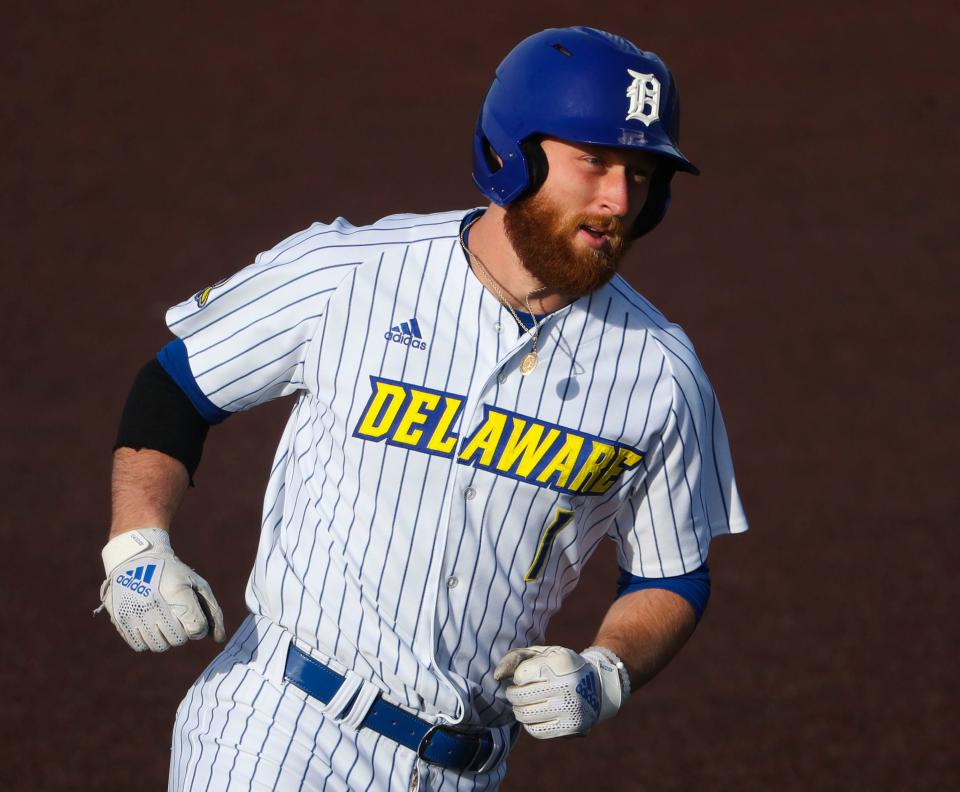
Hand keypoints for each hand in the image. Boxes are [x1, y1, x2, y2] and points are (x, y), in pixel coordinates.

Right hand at [96, 528, 225, 651]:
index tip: (194, 618)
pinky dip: (148, 640)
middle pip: (178, 640)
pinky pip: (140, 646)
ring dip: (165, 638)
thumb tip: (219, 639)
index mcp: (178, 591)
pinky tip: (149, 625)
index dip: (199, 627)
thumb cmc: (173, 575)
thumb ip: (213, 612)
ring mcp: (135, 612)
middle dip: (183, 632)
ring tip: (163, 621)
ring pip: (160, 646)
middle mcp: (154, 603)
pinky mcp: (120, 619)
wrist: (136, 560)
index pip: (196, 628)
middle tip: (177, 617)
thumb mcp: (197, 585)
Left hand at [493, 645, 629, 738]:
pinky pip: (537, 731)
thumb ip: (516, 658)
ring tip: (522, 704)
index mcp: (560, 662)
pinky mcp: (571, 727)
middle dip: (512, 694)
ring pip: (525, 715)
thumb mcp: (542, 653)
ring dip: (518, 710)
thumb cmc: (561, 667)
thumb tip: (496, 676)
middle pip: (520, 696)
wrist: (597, 686)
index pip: (521, 675)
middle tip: (516, 692)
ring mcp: (570, 708)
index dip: (518, 676)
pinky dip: (529, 723)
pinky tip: (533, 715)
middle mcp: (568, 686)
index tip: (525, 675)